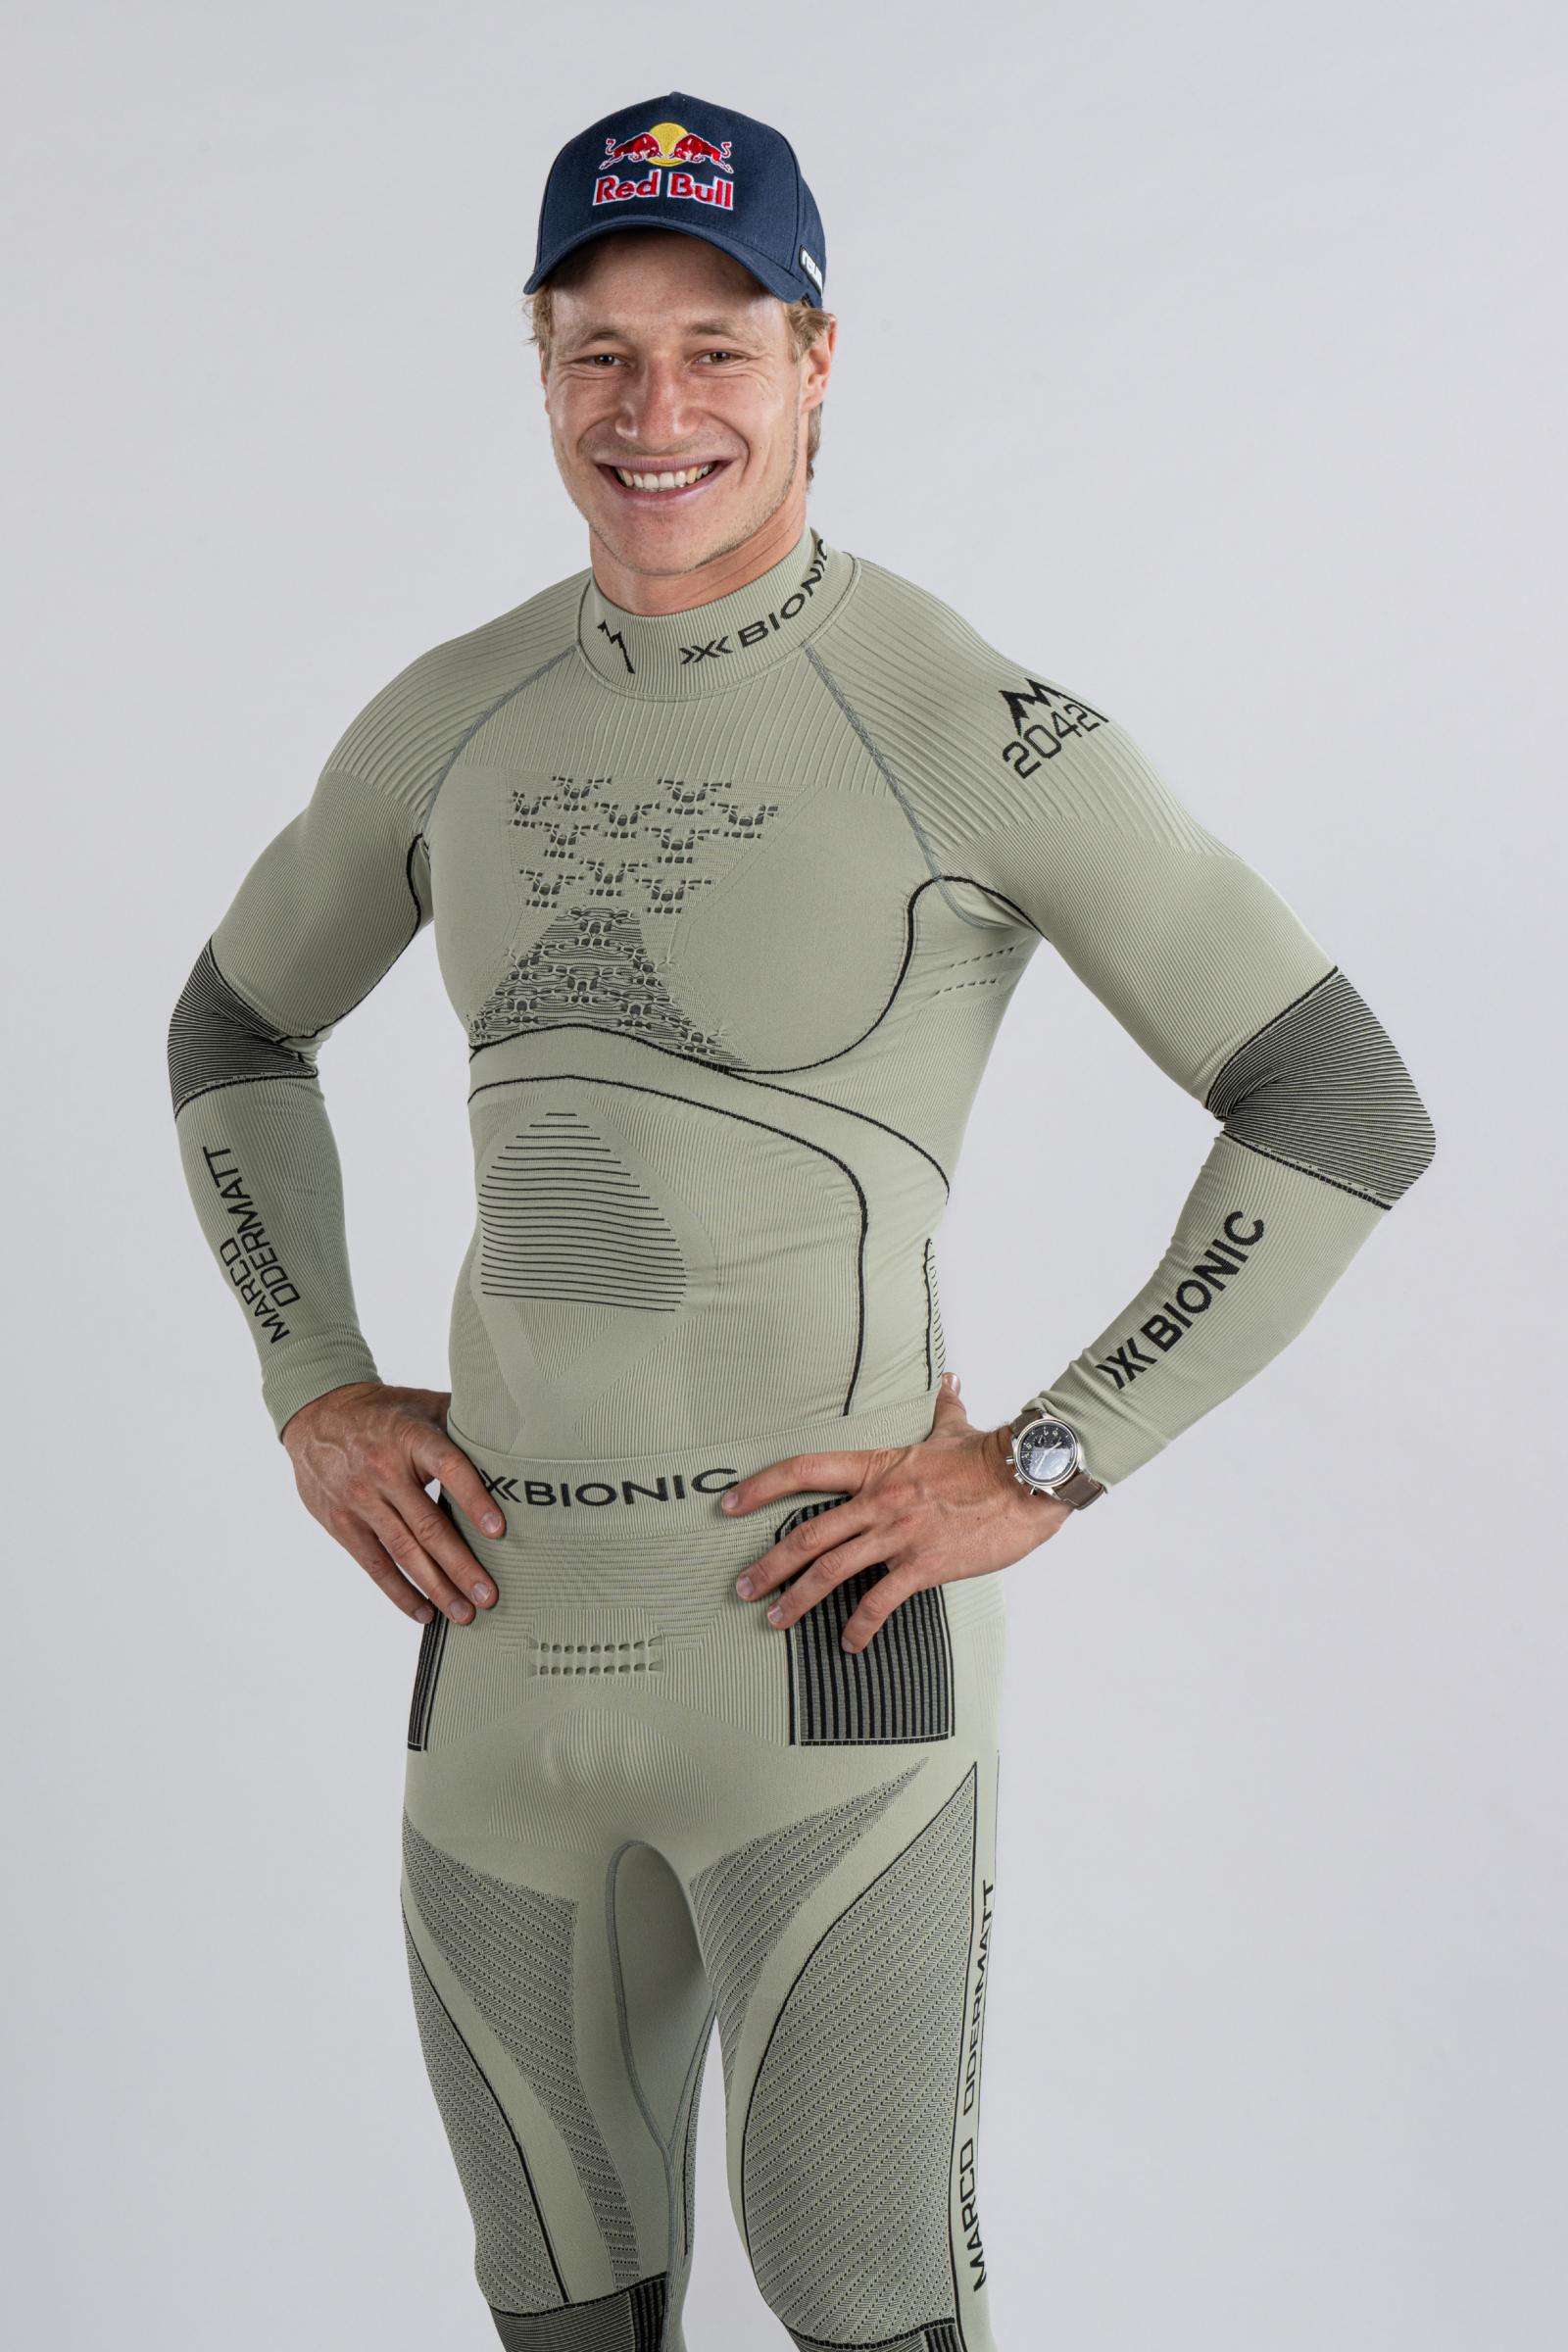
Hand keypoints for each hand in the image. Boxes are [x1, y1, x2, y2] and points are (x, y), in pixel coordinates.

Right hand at [280, 1382, 505, 1625]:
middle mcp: (385, 1471)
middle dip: (462, 1565)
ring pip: (404, 1552)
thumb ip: (464, 1422)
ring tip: (465, 1613)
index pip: (450, 1468)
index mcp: (412, 1438)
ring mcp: (361, 1500)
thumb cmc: (385, 1413)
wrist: (318, 1414)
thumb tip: (517, 1435)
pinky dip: (400, 1592)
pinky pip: (374, 1564)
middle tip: (489, 1596)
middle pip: (428, 1525)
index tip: (499, 1531)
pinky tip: (424, 1612)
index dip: (475, 1500)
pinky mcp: (342, 1523)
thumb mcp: (423, 1405)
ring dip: (436, 1587)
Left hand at [719, 1371, 1071, 1650]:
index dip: (760, 1487)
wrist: (1028, 1479)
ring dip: (797, 1599)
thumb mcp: (958, 1429)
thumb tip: (951, 1382)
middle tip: (742, 1587)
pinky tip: (849, 1643)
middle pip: (806, 1534)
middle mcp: (879, 1501)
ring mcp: (899, 1535)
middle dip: (768, 1565)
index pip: (803, 1471)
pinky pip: (880, 1601)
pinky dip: (860, 1625)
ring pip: (831, 1570)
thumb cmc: (992, 1457)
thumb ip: (945, 1409)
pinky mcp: (924, 1565)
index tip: (729, 1503)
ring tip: (774, 1620)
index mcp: (877, 1467)